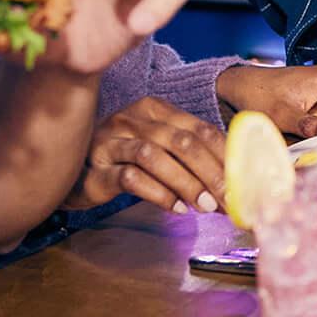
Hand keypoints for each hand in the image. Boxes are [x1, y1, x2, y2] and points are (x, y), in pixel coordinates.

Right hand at [69, 97, 225, 212]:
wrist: (74, 174)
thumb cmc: (124, 161)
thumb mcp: (159, 149)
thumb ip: (190, 158)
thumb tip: (231, 183)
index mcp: (154, 109)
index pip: (200, 129)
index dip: (225, 157)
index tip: (242, 184)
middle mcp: (131, 119)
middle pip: (181, 142)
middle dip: (211, 173)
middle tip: (227, 200)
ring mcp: (111, 141)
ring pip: (155, 157)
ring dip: (186, 183)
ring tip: (203, 206)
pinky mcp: (96, 168)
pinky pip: (130, 178)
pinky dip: (158, 193)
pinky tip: (175, 207)